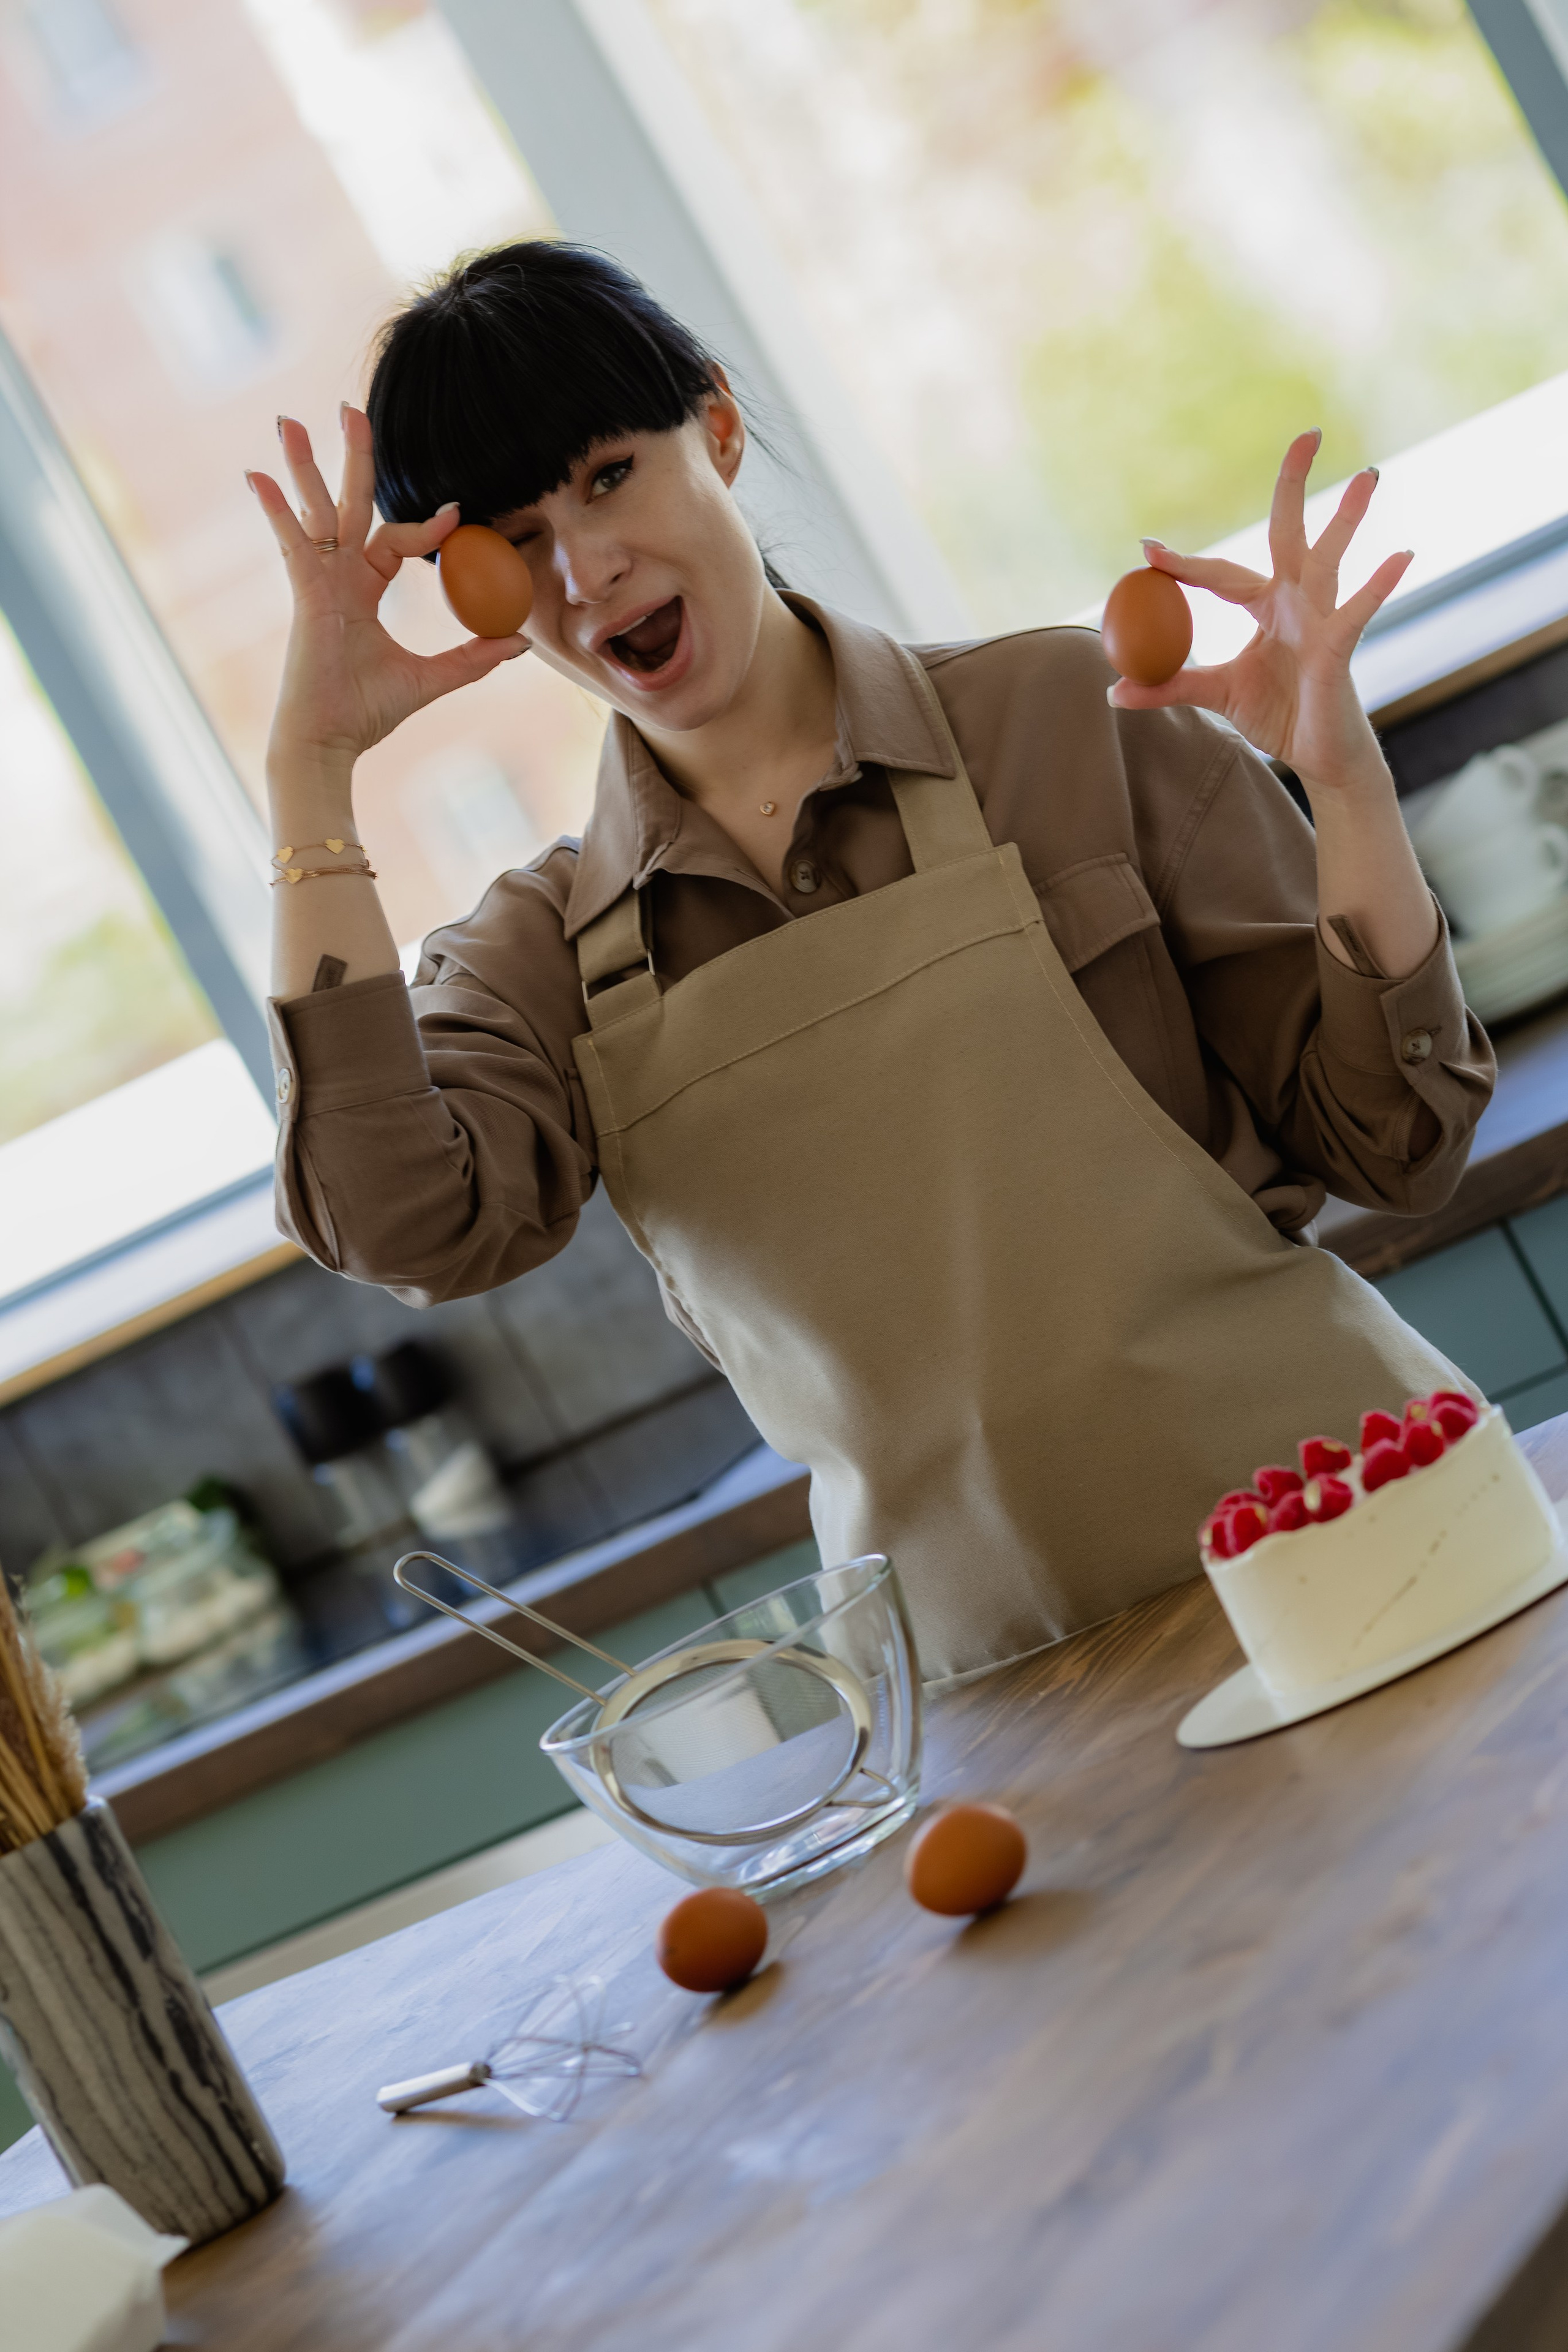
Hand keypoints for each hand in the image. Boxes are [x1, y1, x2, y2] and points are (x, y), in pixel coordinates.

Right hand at [249, 408, 525, 775]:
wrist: (330, 742)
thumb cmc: (367, 714)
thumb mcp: (431, 679)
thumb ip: (474, 658)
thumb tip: (520, 642)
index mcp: (363, 591)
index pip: (394, 540)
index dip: (425, 527)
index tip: (457, 514)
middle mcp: (338, 577)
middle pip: (348, 505)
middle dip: (352, 459)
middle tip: (352, 409)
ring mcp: (318, 582)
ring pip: (316, 511)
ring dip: (306, 466)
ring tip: (292, 420)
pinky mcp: (305, 594)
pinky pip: (291, 543)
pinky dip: (275, 509)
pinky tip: (257, 475)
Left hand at [1107, 430, 1410, 796]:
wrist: (1319, 755)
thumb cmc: (1278, 716)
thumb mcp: (1215, 696)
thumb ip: (1168, 688)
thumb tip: (1111, 693)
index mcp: (1265, 607)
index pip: (1221, 573)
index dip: (1184, 563)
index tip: (1147, 548)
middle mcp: (1295, 601)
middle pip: (1289, 531)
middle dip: (1294, 483)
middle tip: (1309, 433)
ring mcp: (1320, 618)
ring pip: (1331, 558)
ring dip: (1348, 517)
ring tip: (1368, 475)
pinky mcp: (1338, 646)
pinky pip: (1357, 611)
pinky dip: (1377, 585)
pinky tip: (1401, 556)